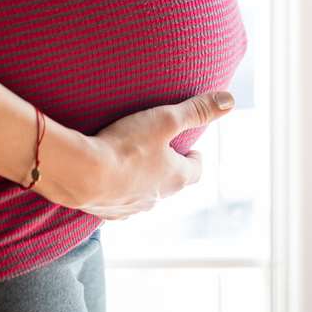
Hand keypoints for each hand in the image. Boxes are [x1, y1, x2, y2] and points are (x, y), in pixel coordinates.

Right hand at [69, 91, 236, 220]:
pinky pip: (118, 203)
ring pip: (144, 195)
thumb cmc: (127, 146)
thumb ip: (196, 110)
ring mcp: (131, 208)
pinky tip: (107, 180)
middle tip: (160, 151)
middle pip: (170, 183)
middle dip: (168, 167)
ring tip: (132, 163)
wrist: (83, 175)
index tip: (190, 148)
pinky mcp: (107, 212)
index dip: (195, 158)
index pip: (196, 171)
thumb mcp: (165, 119)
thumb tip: (229, 100)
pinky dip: (117, 191)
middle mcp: (158, 198)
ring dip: (142, 180)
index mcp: (176, 177)